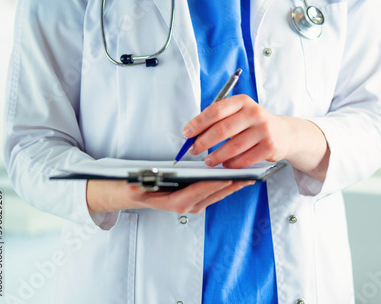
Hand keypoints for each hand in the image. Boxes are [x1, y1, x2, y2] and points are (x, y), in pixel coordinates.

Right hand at [87, 179, 254, 214]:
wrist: (138, 196)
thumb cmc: (139, 190)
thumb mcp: (132, 188)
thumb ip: (133, 189)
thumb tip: (132, 187)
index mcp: (175, 202)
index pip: (197, 192)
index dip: (213, 185)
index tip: (227, 178)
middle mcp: (188, 205)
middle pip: (213, 194)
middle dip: (231, 185)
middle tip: (247, 176)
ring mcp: (195, 204)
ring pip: (218, 194)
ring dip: (234, 186)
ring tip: (249, 176)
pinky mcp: (199, 199)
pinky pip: (217, 192)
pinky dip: (229, 185)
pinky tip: (239, 177)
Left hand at [183, 95, 290, 168]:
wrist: (283, 133)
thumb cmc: (253, 124)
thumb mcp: (239, 114)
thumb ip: (218, 120)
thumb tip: (192, 133)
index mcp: (242, 101)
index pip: (216, 111)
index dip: (198, 123)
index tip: (187, 133)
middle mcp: (254, 113)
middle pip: (222, 129)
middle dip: (204, 142)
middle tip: (194, 150)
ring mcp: (264, 130)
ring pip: (233, 147)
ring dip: (216, 156)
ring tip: (208, 161)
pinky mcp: (270, 146)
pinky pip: (245, 159)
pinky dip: (232, 164)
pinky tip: (225, 165)